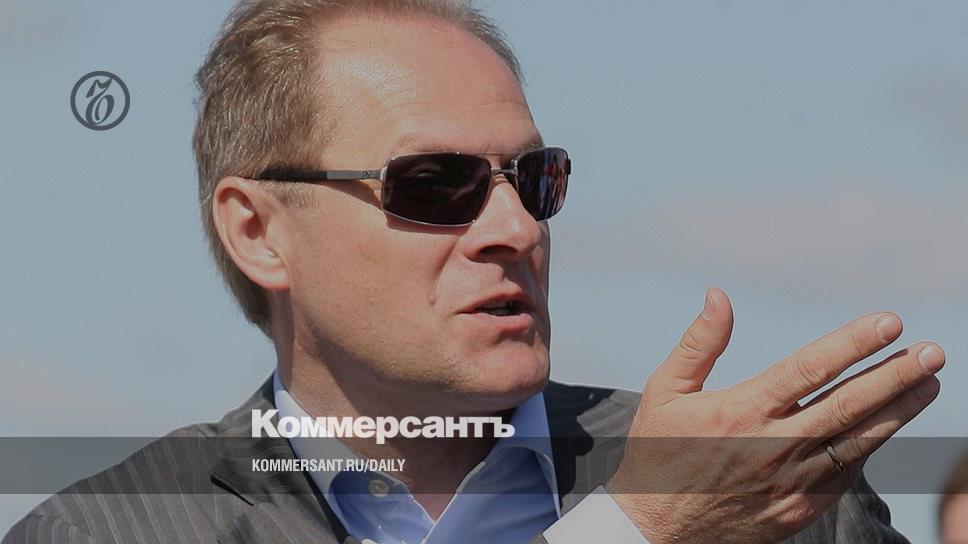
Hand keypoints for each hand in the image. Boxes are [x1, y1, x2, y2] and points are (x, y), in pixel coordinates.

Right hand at [605, 288, 942, 543]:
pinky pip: (844, 476)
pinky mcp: (798, 510)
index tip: (889, 323)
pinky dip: (868, 449)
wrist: (654, 529)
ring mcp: (790, 482)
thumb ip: (699, 344)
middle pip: (849, 405)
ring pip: (858, 442)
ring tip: (929, 385)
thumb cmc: (657, 452)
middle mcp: (773, 446)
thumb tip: (719, 296)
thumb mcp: (665, 391)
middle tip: (933, 352)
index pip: (810, 369)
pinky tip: (885, 427)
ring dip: (897, 411)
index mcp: (741, 411)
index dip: (853, 344)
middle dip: (895, 376)